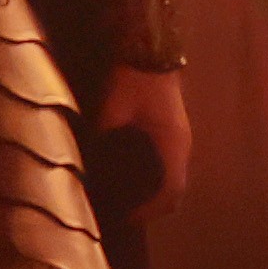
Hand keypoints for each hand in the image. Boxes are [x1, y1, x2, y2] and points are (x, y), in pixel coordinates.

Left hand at [102, 61, 192, 206]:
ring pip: (176, 178)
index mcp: (172, 143)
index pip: (171, 192)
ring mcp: (181, 137)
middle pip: (177, 190)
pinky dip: (159, 176)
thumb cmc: (134, 79)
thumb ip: (102, 135)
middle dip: (156, 208)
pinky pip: (172, 164)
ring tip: (132, 200)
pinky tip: (138, 176)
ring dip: (159, 193)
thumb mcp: (113, 110)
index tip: (127, 219)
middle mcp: (182, 145)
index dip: (150, 211)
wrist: (150, 49)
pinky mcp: (174, 130)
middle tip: (128, 215)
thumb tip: (85, 161)